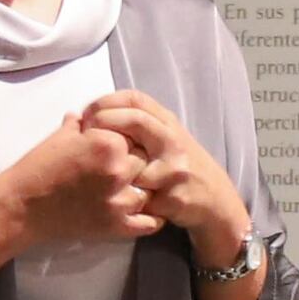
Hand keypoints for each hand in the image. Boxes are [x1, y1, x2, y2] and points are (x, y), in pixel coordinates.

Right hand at [0, 112, 160, 247]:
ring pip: (150, 190)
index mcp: (108, 144)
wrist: (23, 206)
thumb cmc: (39, 167)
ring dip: (142, 188)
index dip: (127, 140)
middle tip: (121, 168)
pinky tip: (145, 210)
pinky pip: (150, 223)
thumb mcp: (61, 137)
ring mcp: (120, 201)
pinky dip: (152, 217)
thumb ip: (81, 125)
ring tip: (129, 188)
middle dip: (136, 163)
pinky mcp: (117, 227)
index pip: (136, 136)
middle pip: (146, 162)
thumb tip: (86, 116)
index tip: (117, 146)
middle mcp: (119, 171)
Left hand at [76, 90, 248, 265]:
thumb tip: (92, 115)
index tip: (86, 114)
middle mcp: (173, 140)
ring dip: (108, 164)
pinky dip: (118, 195)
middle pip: (135, 120)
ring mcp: (174, 169)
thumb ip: (138, 125)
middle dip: (103, 124)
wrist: (214, 201)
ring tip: (92, 168)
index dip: (105, 103)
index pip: (134, 99)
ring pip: (132, 160)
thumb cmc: (181, 166)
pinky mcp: (171, 197)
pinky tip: (107, 195)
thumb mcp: (166, 138)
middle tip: (84, 136)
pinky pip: (136, 195)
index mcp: (168, 122)